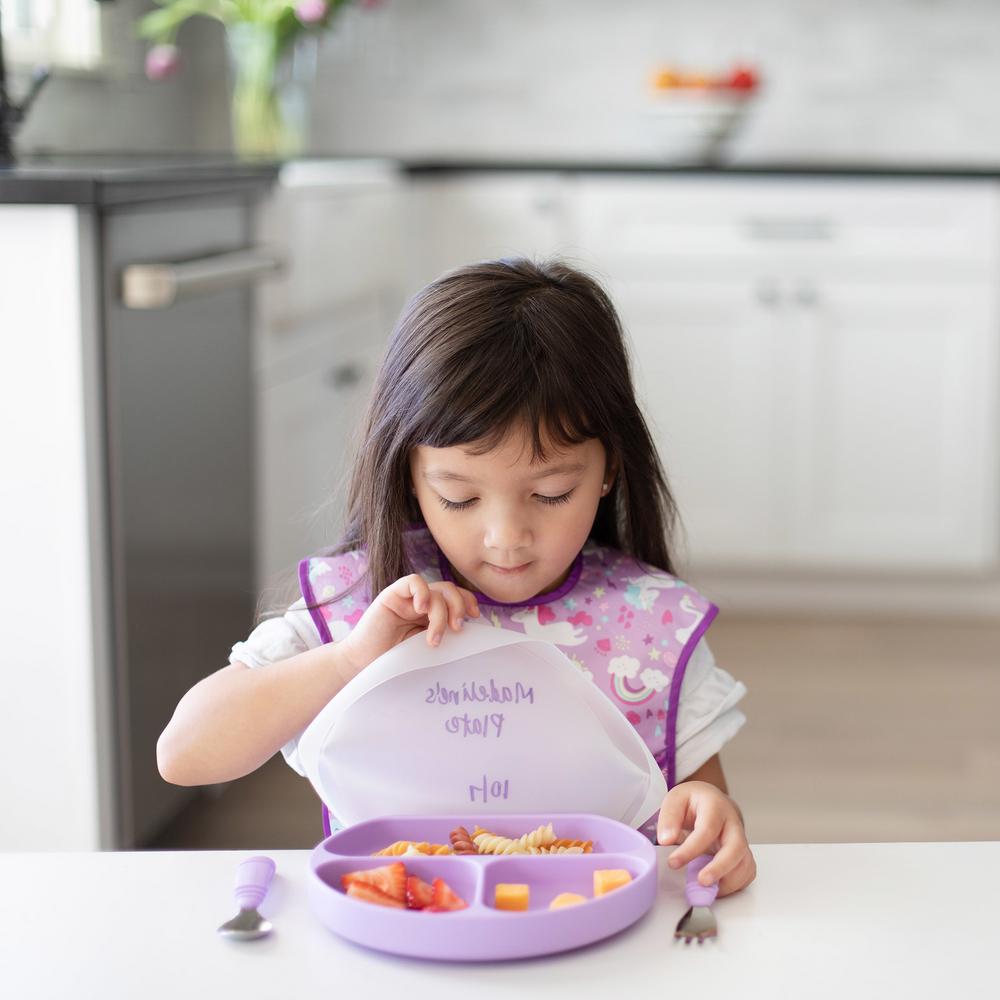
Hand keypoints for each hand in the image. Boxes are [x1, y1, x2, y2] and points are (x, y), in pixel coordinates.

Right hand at [339, 574, 480, 676]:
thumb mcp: (426, 650)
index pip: (456, 597)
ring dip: (441, 613)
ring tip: (433, 638)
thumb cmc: (394, 664)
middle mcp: (421, 604)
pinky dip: (422, 592)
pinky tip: (420, 609)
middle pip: (450, 590)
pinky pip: (413, 581)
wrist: (362, 666)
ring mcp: (407, 599)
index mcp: (431, 615)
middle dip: (459, 606)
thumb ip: (444, 636)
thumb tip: (470, 632)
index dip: (468, 602)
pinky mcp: (391, 595)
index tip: (475, 617)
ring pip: (436, 590)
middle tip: (457, 628)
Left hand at [656, 780, 755, 896]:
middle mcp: (733, 823)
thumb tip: (666, 840)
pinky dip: (734, 884)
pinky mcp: (744, 854)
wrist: (711, 800)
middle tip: (702, 882)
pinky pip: (747, 872)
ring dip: (728, 881)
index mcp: (715, 806)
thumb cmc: (693, 801)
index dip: (691, 850)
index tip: (673, 863)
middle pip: (736, 847)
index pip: (707, 830)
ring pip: (745, 863)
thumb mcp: (676, 800)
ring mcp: (741, 839)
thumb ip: (669, 818)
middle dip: (719, 868)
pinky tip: (716, 887)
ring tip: (706, 889)